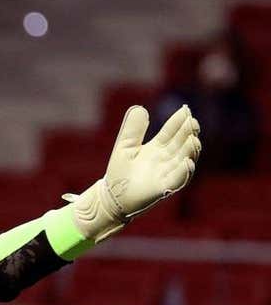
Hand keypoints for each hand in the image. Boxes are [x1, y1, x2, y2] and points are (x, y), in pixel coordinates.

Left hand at [71, 104, 201, 241]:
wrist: (112, 196)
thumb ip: (133, 129)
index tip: (185, 109)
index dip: (179, 121)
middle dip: (189, 133)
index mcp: (158, 148)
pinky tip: (187, 162)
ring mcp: (167, 173)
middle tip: (192, 122)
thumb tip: (140, 108)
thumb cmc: (120, 172)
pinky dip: (184, 172)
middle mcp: (166, 159)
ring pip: (185, 160)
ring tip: (193, 139)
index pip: (172, 132)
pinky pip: (178, 180)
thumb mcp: (125, 146)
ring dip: (191, 150)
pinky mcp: (164, 188)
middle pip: (182, 144)